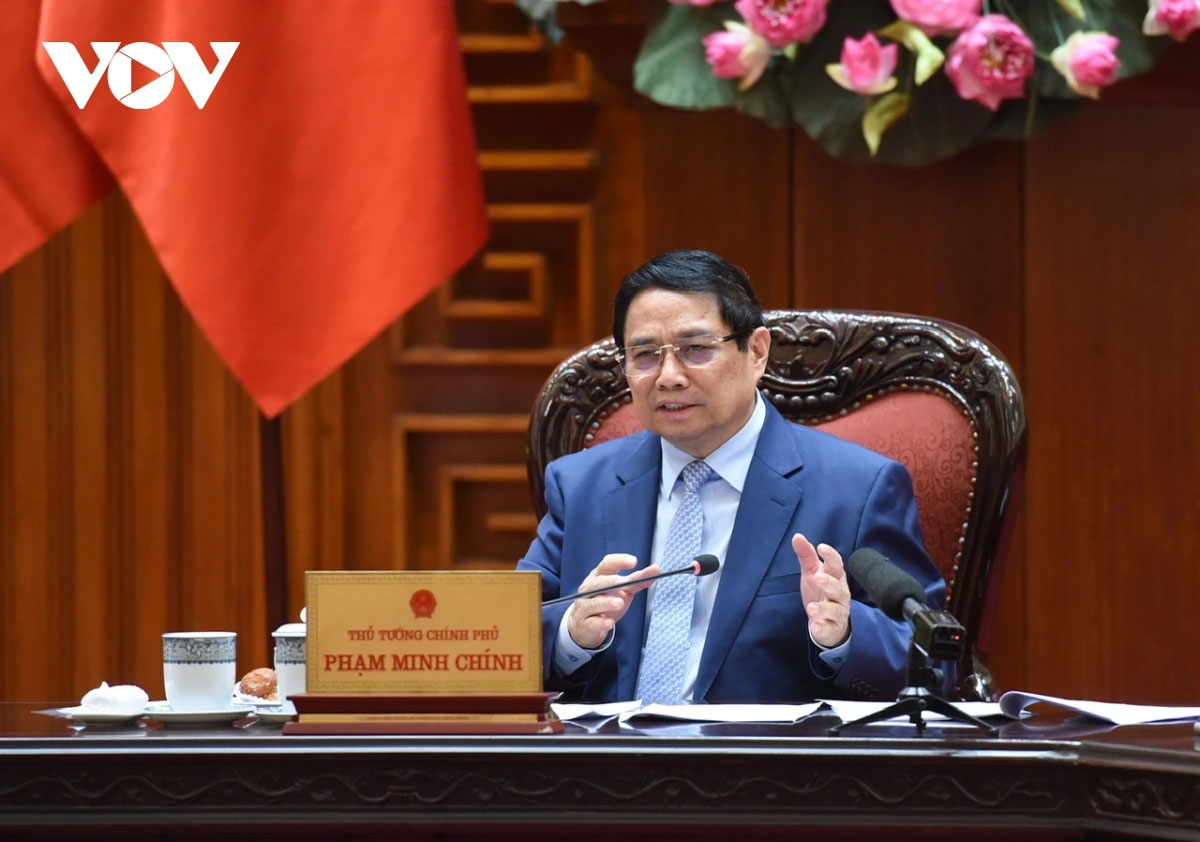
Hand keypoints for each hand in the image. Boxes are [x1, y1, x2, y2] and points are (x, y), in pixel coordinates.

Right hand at [566, 554, 659, 648]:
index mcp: (599, 576)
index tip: (634, 561)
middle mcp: (589, 589)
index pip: (607, 564)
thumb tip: (656, 570)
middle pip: (598, 583)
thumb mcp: (622, 590)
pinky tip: (609, 623)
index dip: (619, 561)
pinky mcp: (585, 624)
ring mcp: (585, 607)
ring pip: (593, 603)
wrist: (585, 626)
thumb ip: (637, 581)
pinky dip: (601, 623)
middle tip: (624, 583)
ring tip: (619, 603)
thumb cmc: (605, 602)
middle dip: (611, 582)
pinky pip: (592, 623)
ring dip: (607, 603)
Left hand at [793, 533, 850, 647]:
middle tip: (816, 578)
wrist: (830, 622)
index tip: (821, 547)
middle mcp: (840, 594)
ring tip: (812, 608)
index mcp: (836, 577)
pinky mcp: (832, 628)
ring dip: (824, 608)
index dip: (831, 556)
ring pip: (835, 609)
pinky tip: (815, 627)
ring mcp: (838, 612)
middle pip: (838, 587)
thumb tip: (797, 536)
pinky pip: (829, 629)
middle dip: (829, 582)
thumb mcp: (812, 572)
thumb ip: (806, 556)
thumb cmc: (821, 591)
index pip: (837, 565)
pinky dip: (823, 628)